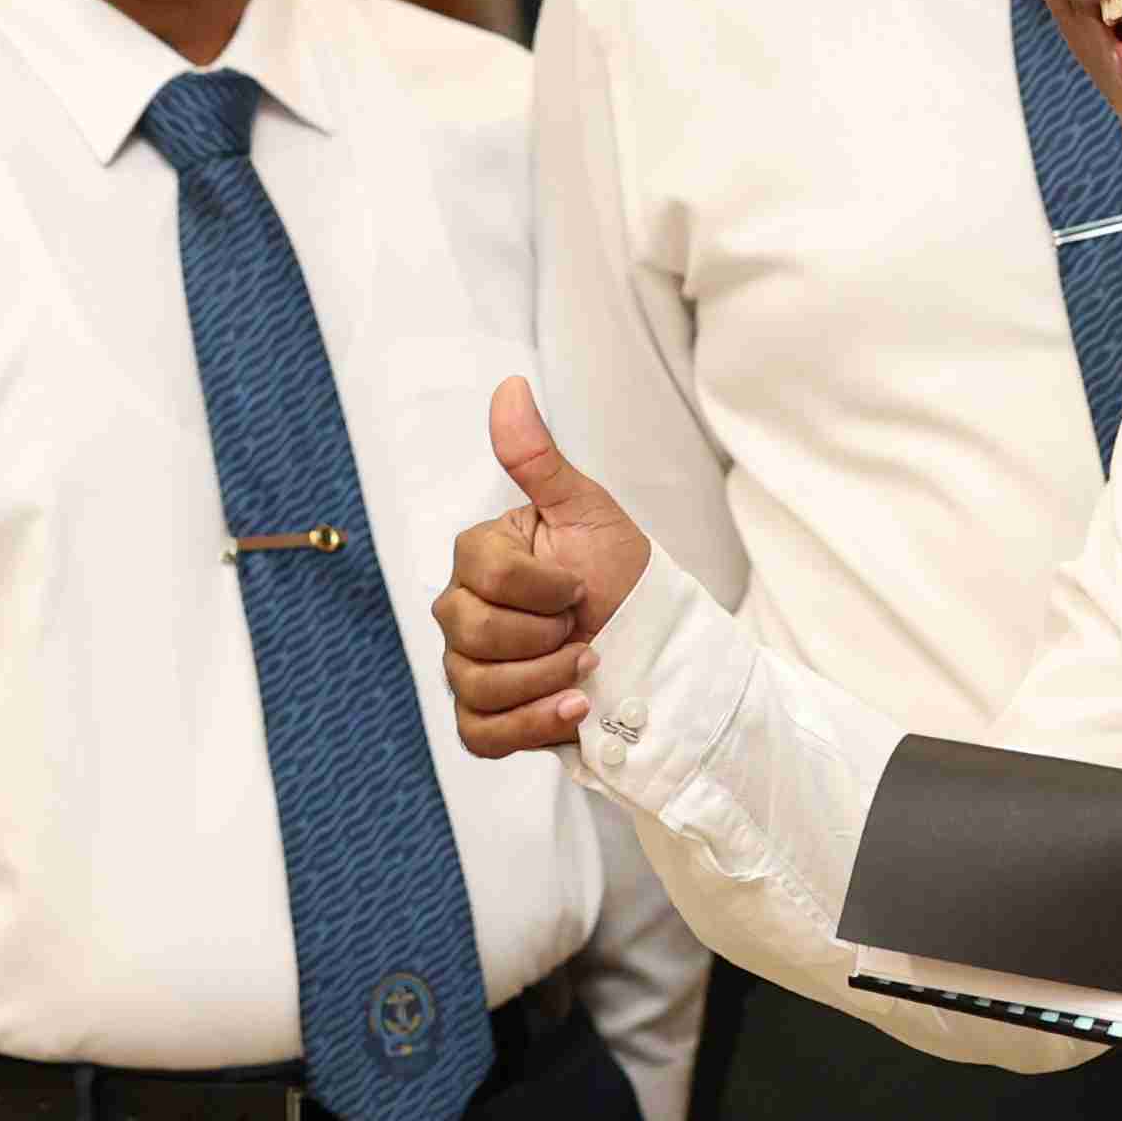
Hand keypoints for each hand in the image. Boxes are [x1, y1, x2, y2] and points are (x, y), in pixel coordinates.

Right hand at [439, 378, 645, 753]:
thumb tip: (509, 386)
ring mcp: (468, 668)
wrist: (658, 647)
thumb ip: (538, 458)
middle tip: (582, 626)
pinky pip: (479, 734)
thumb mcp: (588, 512)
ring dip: (546, 681)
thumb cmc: (622, 575)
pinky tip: (575, 712)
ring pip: (475, 685)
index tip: (579, 584)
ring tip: (589, 670)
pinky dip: (530, 726)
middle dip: (544, 636)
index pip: (486, 574)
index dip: (544, 585)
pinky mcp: (486, 719)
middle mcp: (463, 612)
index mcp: (481, 558)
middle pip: (469, 633)